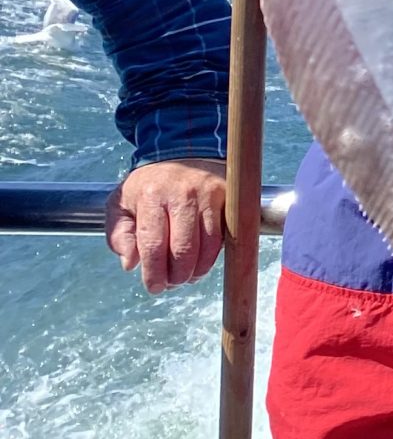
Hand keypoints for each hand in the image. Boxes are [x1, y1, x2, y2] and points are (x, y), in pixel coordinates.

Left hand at [105, 157, 227, 291]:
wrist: (184, 152)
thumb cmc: (149, 185)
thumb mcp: (121, 204)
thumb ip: (119, 234)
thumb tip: (130, 264)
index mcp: (151, 195)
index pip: (153, 245)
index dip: (154, 272)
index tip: (154, 287)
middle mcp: (182, 194)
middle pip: (183, 250)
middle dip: (176, 276)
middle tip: (170, 284)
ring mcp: (208, 195)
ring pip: (208, 247)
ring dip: (197, 271)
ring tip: (185, 277)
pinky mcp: (228, 198)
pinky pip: (223, 238)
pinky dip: (212, 257)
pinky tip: (201, 264)